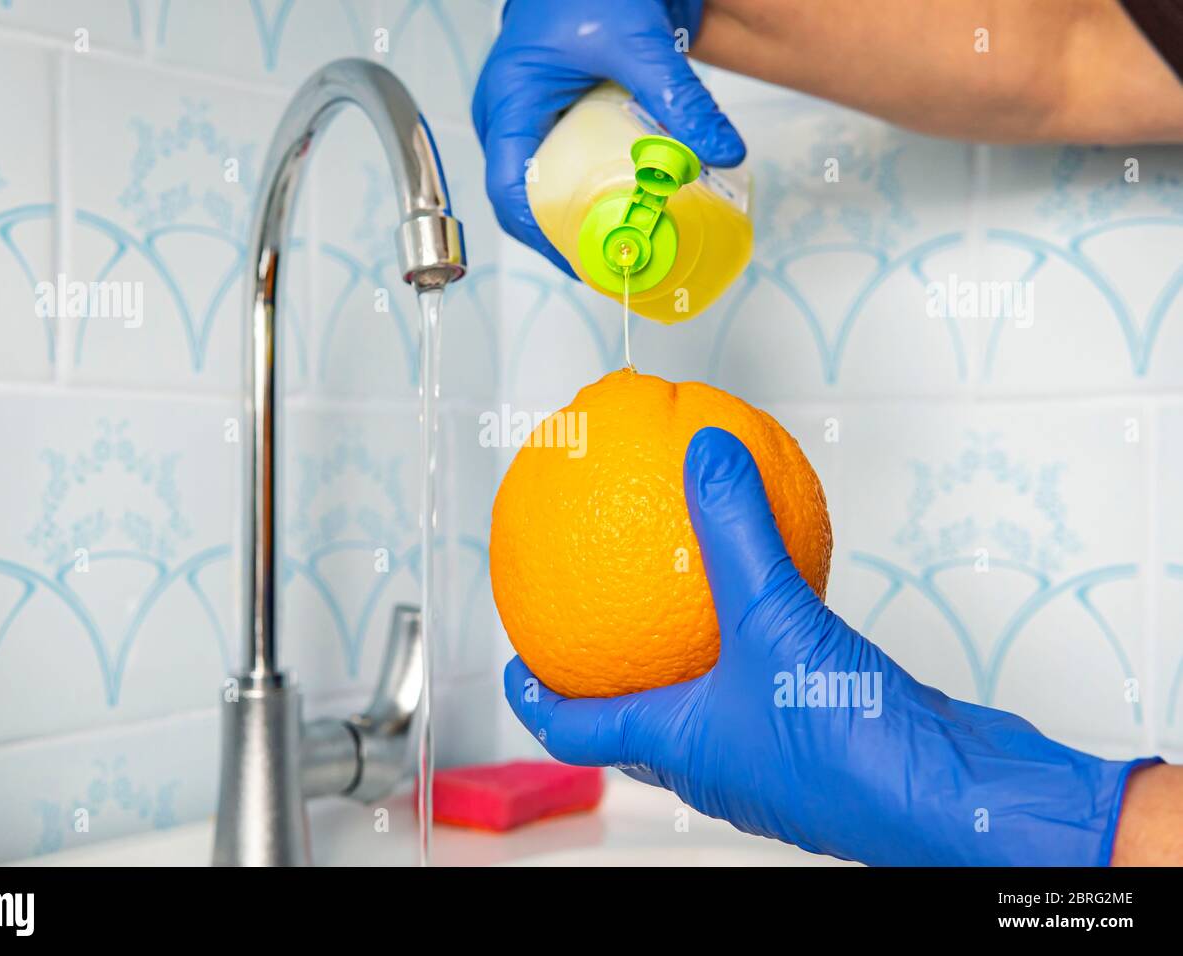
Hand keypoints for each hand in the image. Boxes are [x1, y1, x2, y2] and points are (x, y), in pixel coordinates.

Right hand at [472, 0, 745, 275]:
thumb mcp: (639, 42)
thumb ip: (680, 98)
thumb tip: (721, 150)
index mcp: (510, 100)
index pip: (510, 189)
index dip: (543, 235)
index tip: (586, 260)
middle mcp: (508, 116)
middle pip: (523, 200)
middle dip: (564, 238)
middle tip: (612, 263)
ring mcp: (525, 118)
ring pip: (542, 188)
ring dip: (577, 218)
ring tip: (621, 244)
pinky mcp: (550, 118)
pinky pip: (561, 167)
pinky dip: (590, 190)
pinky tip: (625, 206)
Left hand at [505, 426, 1158, 864]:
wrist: (960, 798)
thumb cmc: (855, 749)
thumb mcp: (775, 620)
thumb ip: (736, 533)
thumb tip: (703, 455)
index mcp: (682, 749)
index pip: (580, 732)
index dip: (537, 700)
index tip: (515, 666)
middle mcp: (720, 762)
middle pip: (636, 728)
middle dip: (605, 684)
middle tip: (588, 630)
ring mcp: (773, 757)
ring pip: (704, 711)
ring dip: (680, 668)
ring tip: (676, 607)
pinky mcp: (825, 740)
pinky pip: (768, 686)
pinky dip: (754, 649)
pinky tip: (777, 597)